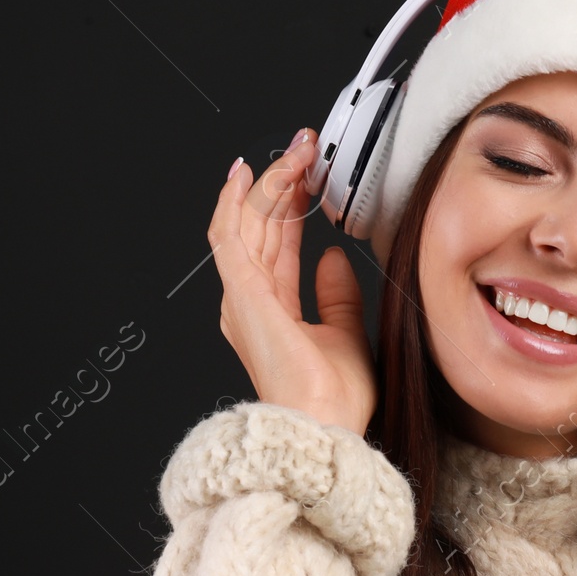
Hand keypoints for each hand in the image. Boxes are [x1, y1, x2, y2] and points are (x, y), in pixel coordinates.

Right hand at [208, 131, 376, 434]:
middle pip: (261, 227)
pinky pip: (230, 235)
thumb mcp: (347, 333)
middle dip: (283, 184)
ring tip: (295, 151)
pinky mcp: (242, 294)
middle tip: (305, 148)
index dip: (293, 207)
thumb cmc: (333, 401)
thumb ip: (337, 295)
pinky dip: (236, 201)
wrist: (325, 427)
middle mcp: (248, 303)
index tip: (312, 176)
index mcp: (270, 312)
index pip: (278, 244)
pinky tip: (248, 174)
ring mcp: (241, 298)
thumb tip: (333, 256)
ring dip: (270, 183)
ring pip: (248, 222)